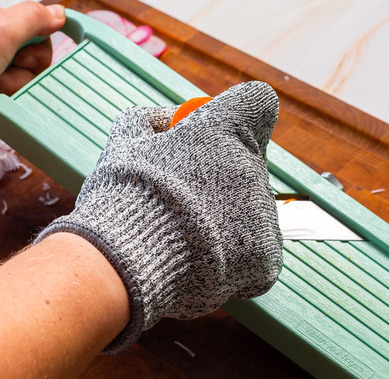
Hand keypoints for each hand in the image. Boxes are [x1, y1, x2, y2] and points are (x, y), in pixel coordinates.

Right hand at [35, 81, 283, 352]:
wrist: (126, 263)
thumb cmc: (122, 200)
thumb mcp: (123, 144)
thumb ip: (148, 121)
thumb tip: (166, 118)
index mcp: (224, 128)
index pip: (256, 104)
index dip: (234, 119)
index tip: (210, 138)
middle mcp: (252, 165)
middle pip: (248, 165)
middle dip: (220, 179)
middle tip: (181, 204)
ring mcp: (263, 213)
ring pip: (251, 210)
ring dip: (225, 221)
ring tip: (183, 240)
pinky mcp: (266, 256)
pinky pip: (256, 252)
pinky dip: (234, 260)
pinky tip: (201, 263)